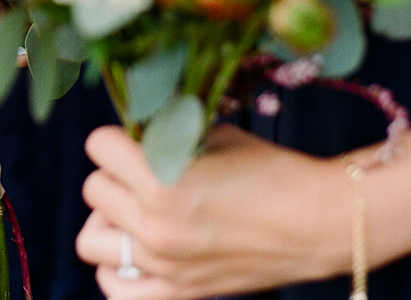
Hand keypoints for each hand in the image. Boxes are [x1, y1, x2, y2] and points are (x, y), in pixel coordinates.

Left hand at [76, 124, 349, 298]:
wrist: (320, 223)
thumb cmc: (271, 171)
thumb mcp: (212, 134)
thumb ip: (162, 133)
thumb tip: (128, 128)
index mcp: (163, 180)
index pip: (97, 145)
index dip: (118, 137)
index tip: (137, 140)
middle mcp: (156, 226)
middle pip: (93, 189)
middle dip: (116, 175)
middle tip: (144, 173)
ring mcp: (164, 266)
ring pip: (90, 239)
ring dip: (110, 220)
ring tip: (138, 210)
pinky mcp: (179, 293)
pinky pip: (114, 287)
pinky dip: (119, 268)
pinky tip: (139, 249)